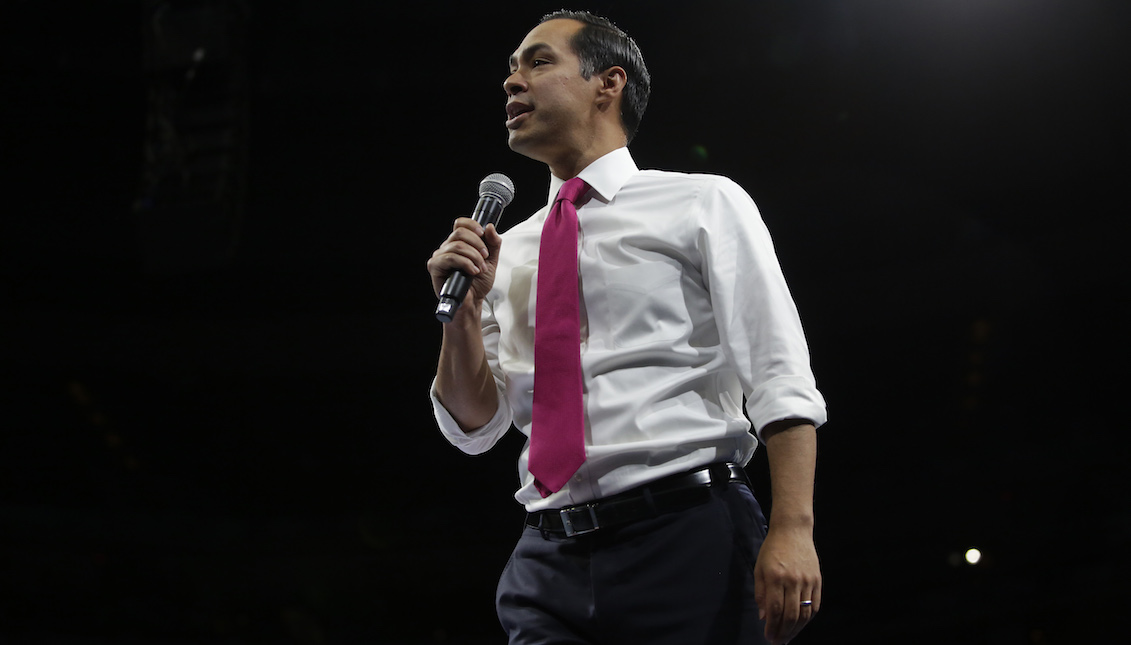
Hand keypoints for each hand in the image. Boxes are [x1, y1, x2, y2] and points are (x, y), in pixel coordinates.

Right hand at [427, 218, 502, 311]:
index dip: (472, 225)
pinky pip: (450, 258)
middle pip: (460, 232)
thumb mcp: (491, 261)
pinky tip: (472, 271)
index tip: (482, 234)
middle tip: (485, 257)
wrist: (473, 302)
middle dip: (477, 244)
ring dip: (474, 256)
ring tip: (480, 269)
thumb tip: (490, 227)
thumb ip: (493, 243)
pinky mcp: (435, 266)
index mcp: (459, 243)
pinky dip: (465, 263)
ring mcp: (440, 256)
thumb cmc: (478, 283)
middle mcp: (447, 247)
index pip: (460, 224)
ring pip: (457, 245)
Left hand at [754, 526, 821, 643]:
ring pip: (804, 613)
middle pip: (791, 615)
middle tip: (778, 641)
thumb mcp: (759, 568)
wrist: (793, 531)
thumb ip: (761, 593)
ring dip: (796, 629)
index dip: (772, 627)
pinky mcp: (817, 580)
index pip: (775, 609)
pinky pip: (815, 606)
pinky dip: (808, 619)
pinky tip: (800, 625)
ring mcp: (807, 581)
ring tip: (788, 637)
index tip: (768, 637)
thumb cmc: (772, 549)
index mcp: (776, 577)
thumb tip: (764, 617)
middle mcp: (793, 580)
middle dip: (784, 632)